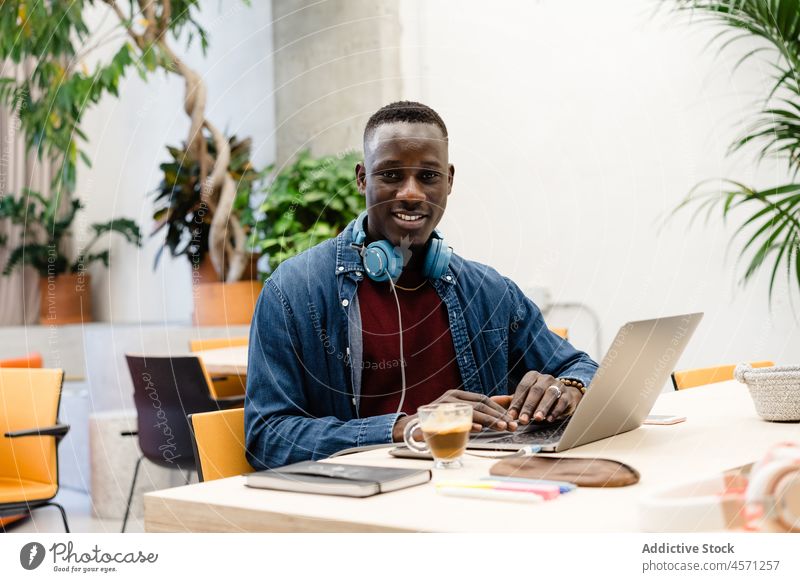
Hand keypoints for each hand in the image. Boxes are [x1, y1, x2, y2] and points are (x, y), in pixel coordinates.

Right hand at [391, 389, 517, 441]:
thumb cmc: (438, 423)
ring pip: (471, 410)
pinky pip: (455, 420)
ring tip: (501, 427)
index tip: (511, 419)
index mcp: (457, 395)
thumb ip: (475, 413)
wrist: (412, 428)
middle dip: (498, 415)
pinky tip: (478, 429)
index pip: (482, 399)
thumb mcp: (458, 415)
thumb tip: (499, 411)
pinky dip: (468, 424)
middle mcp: (451, 397)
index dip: (498, 408)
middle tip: (511, 425)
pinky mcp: (437, 417)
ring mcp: (443, 406)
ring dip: (488, 419)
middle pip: (479, 404)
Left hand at [507, 371, 582, 424]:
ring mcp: (558, 385)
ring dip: (542, 407)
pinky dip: (555, 411)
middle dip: (528, 406)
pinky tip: (550, 419)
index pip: (523, 388)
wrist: (563, 396)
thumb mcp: (524, 397)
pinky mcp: (568, 395)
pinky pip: (562, 402)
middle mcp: (545, 378)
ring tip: (537, 419)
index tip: (511, 415)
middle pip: (536, 391)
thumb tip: (491, 400)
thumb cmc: (539, 397)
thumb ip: (509, 400)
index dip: (517, 402)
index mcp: (532, 376)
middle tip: (523, 420)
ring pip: (549, 395)